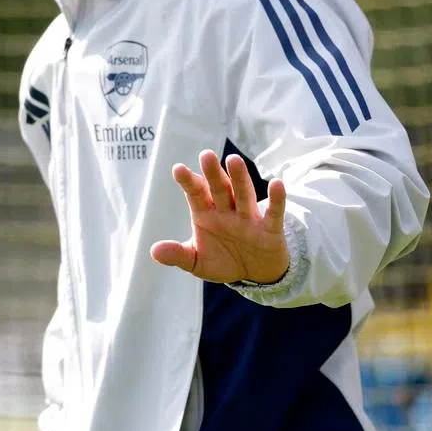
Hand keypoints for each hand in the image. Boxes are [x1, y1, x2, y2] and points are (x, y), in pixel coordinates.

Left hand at [150, 150, 288, 283]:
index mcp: (206, 214)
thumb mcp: (197, 262)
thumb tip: (154, 251)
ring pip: (243, 194)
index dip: (188, 182)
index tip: (178, 169)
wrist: (255, 275)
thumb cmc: (223, 261)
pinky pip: (273, 213)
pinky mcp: (270, 229)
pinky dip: (276, 200)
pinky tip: (277, 183)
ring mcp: (248, 218)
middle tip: (206, 155)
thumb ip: (178, 255)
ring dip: (239, 178)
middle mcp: (227, 211)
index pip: (196, 194)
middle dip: (213, 173)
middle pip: (219, 188)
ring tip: (234, 160)